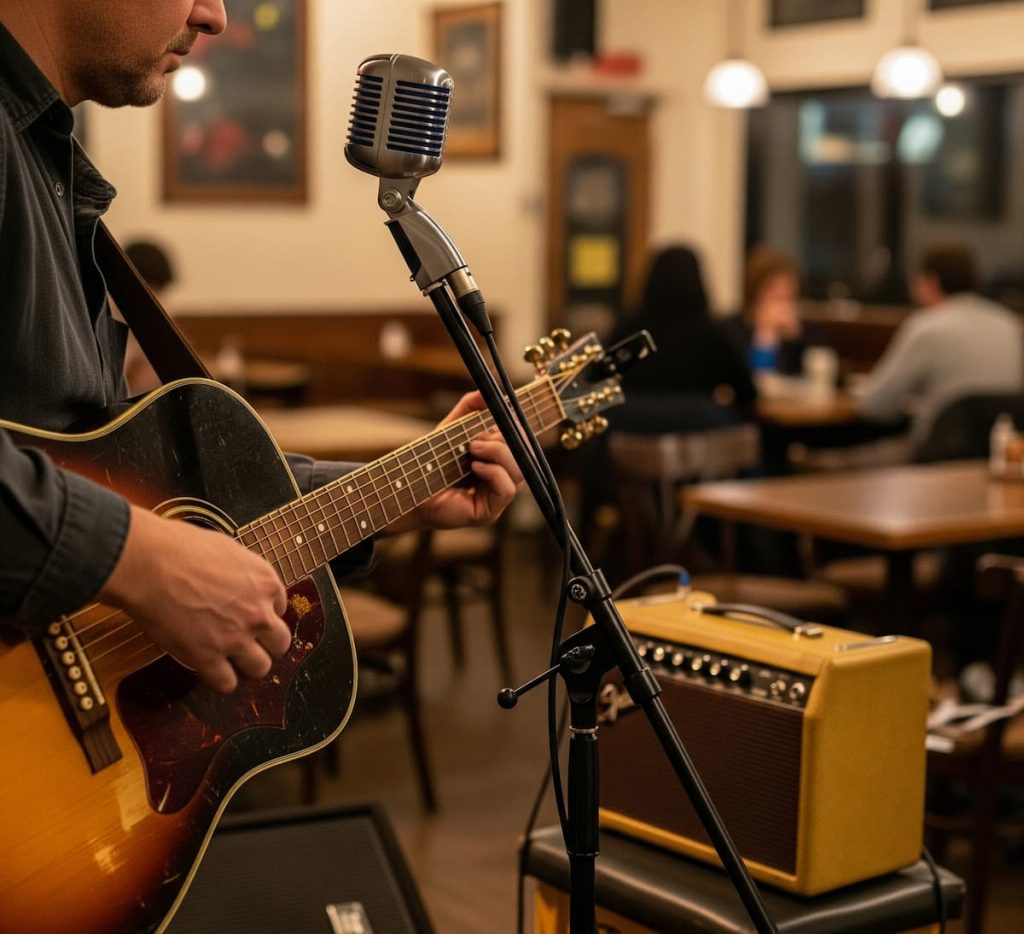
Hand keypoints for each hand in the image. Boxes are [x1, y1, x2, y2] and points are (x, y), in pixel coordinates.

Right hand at [100, 506, 291, 692]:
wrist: (149, 563)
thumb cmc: (179, 548)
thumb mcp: (227, 550)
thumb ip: (242, 573)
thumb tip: (239, 581)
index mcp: (265, 582)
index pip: (279, 607)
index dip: (263, 611)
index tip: (248, 613)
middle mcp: (258, 612)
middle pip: (280, 642)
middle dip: (266, 643)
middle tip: (248, 641)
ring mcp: (235, 638)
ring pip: (260, 667)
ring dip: (247, 665)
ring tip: (232, 660)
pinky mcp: (207, 657)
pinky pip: (227, 683)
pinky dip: (220, 680)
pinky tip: (209, 669)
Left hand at [386, 392, 523, 533]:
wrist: (407, 487)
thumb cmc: (429, 461)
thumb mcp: (452, 427)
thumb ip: (469, 407)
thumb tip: (486, 392)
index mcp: (498, 460)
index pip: (524, 444)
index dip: (519, 430)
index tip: (505, 417)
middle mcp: (501, 479)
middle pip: (527, 456)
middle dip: (508, 440)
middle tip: (479, 437)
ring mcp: (496, 497)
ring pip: (521, 471)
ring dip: (499, 453)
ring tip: (473, 448)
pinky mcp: (489, 512)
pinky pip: (507, 489)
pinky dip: (494, 472)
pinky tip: (475, 467)